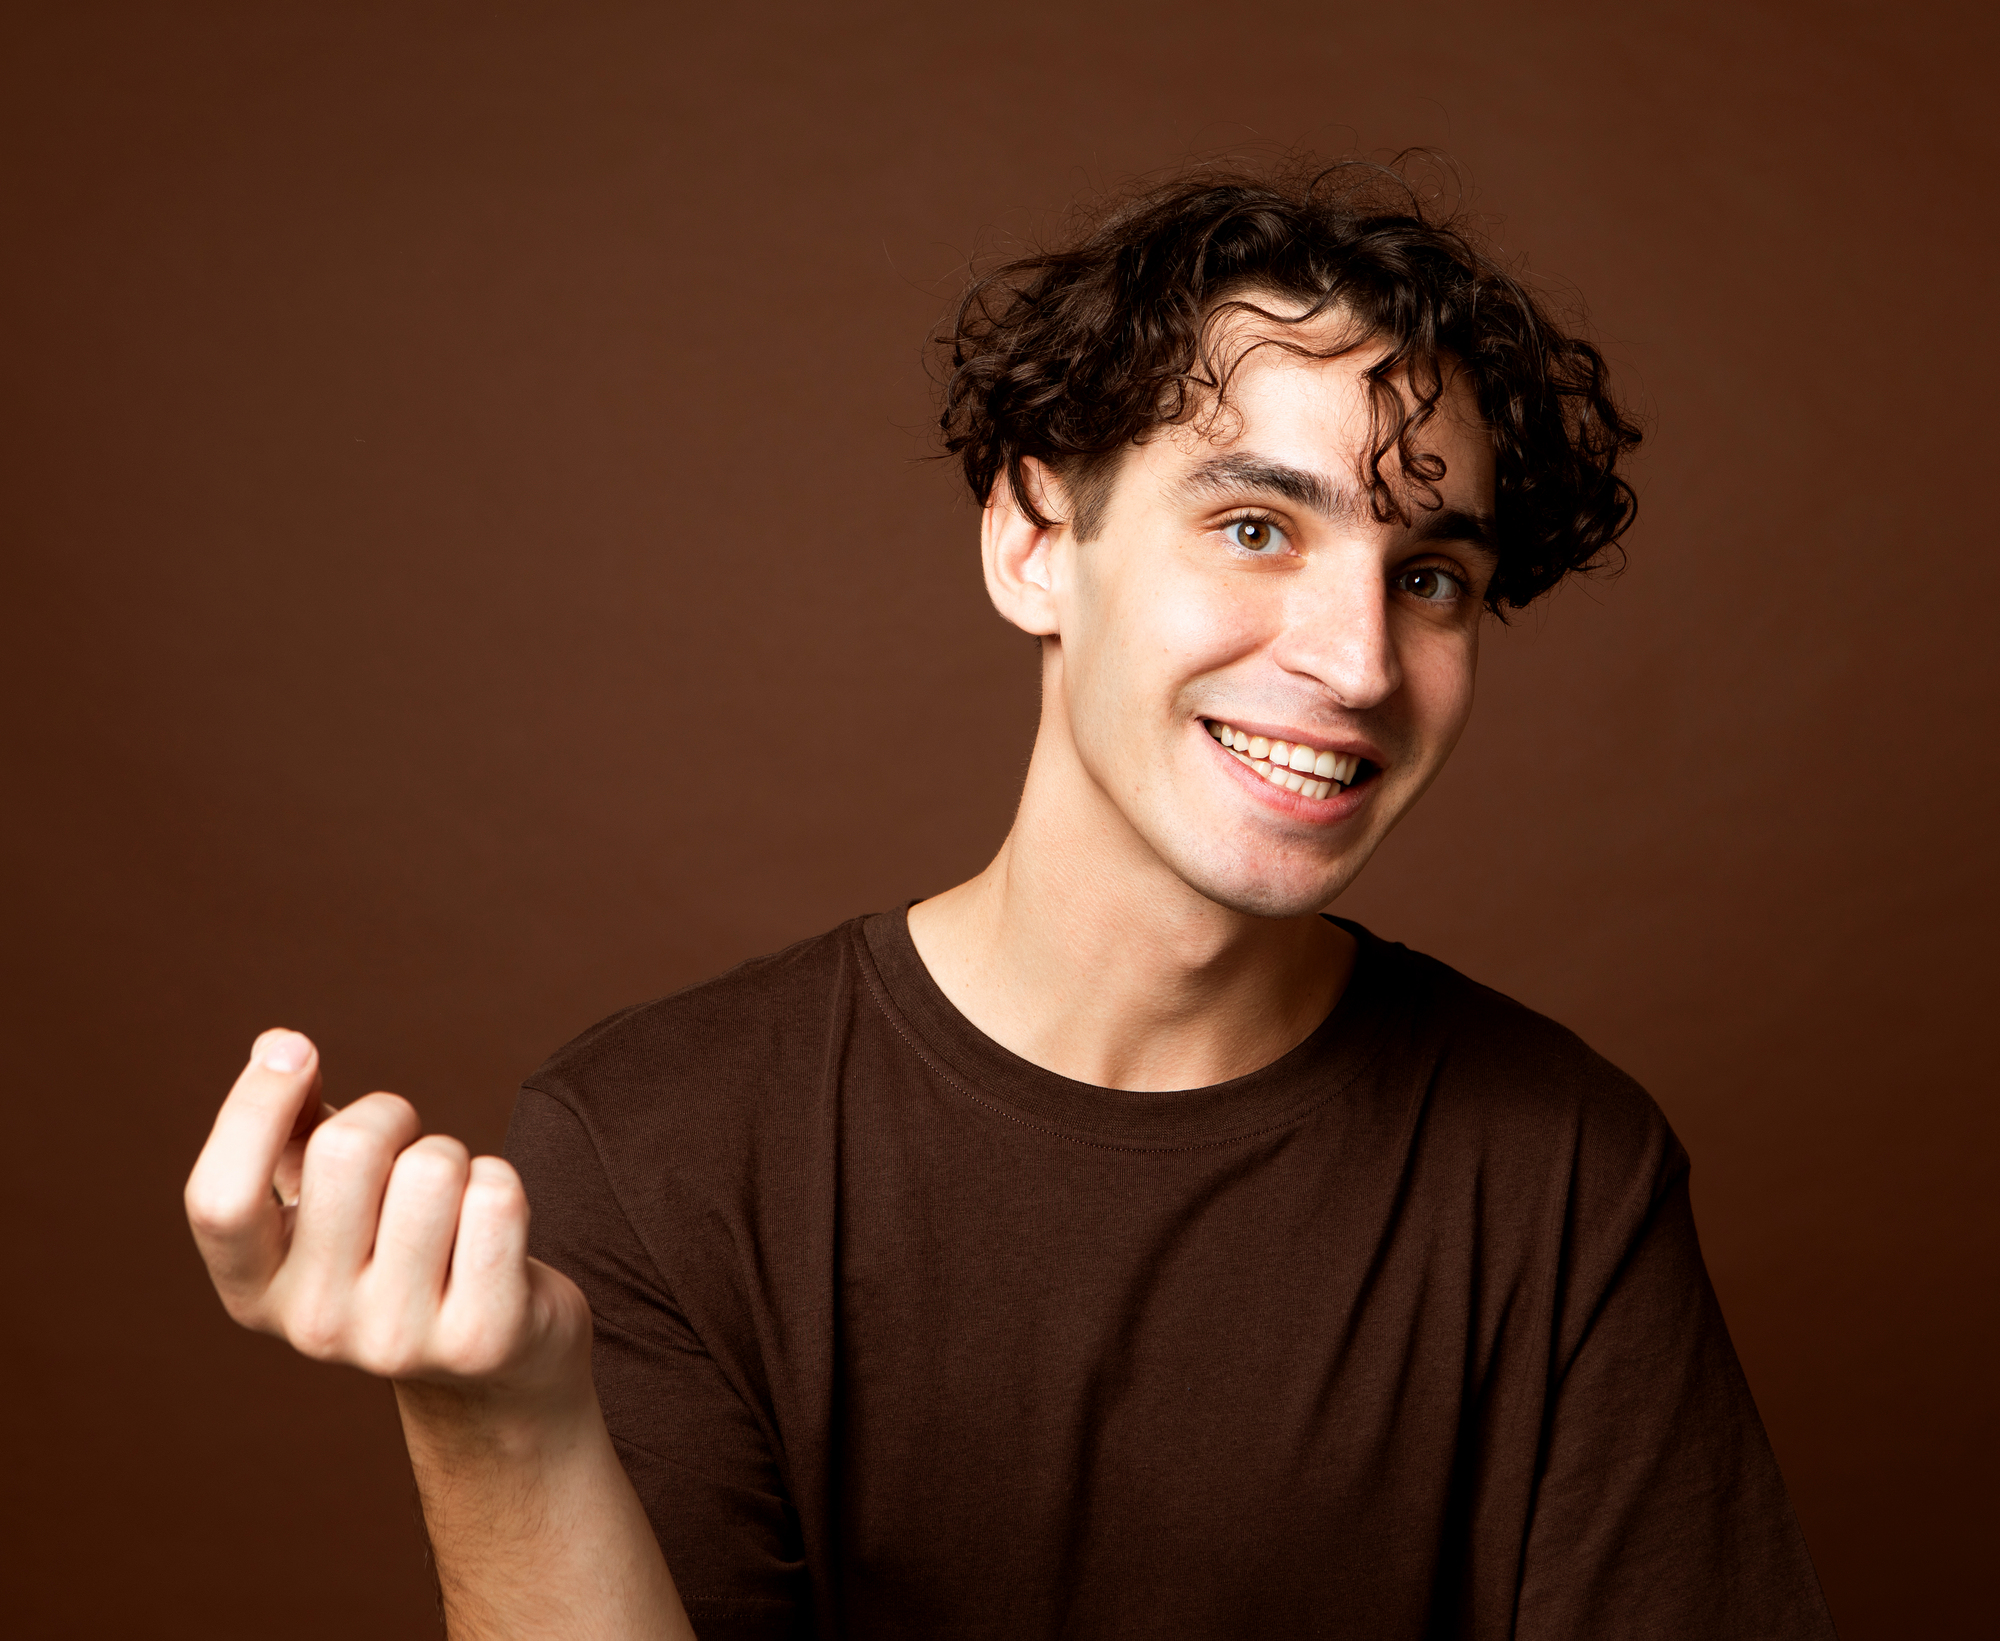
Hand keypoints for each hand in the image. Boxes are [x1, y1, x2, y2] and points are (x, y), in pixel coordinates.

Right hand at [185, 1030, 590, 1405]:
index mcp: (254, 1290)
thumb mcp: (327, 1206)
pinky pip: (497, 1196)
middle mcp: (314, 1325)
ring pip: (435, 1165)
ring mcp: (397, 1340)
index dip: (253, 1106)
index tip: (297, 1051)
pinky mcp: (483, 1336)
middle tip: (410, 1154)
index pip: (218, 1199)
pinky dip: (502, 1186)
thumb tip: (278, 1046)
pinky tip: (495, 1232)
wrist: (490, 1368)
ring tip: (453, 1209)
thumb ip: (293, 1130)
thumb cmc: (400, 1254)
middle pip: (348, 1149)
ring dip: (456, 1159)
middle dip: (392, 1117)